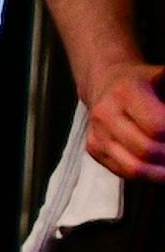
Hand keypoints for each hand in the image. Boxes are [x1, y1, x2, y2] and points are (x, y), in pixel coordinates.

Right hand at [88, 58, 164, 181]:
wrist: (106, 81)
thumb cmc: (145, 80)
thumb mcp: (164, 76)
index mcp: (127, 92)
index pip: (158, 126)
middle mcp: (105, 114)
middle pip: (147, 149)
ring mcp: (97, 134)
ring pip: (134, 168)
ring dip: (163, 173)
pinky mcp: (94, 148)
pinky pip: (124, 172)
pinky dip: (150, 176)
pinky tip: (164, 170)